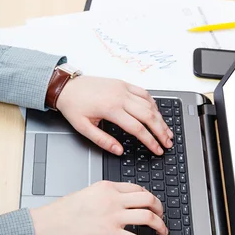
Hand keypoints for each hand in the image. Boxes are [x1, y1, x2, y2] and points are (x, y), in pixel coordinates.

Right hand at [30, 181, 167, 234]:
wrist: (46, 226)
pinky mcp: (109, 234)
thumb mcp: (85, 195)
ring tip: (163, 232)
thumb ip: (104, 198)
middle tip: (162, 217)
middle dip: (160, 209)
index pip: (137, 188)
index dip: (149, 197)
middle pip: (148, 199)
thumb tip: (117, 206)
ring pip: (148, 217)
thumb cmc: (60, 213)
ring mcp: (112, 216)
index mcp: (106, 187)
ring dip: (160, 225)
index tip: (153, 204)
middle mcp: (112, 199)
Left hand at [56, 76, 172, 155]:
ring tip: (167, 131)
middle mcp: (120, 96)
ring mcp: (123, 88)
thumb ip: (103, 141)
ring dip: (160, 119)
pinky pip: (144, 93)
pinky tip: (157, 114)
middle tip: (168, 143)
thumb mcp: (84, 128)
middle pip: (149, 116)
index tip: (158, 149)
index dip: (150, 141)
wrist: (66, 85)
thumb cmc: (74, 106)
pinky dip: (153, 104)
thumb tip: (119, 151)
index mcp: (111, 109)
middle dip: (161, 131)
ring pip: (149, 104)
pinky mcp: (123, 83)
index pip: (138, 128)